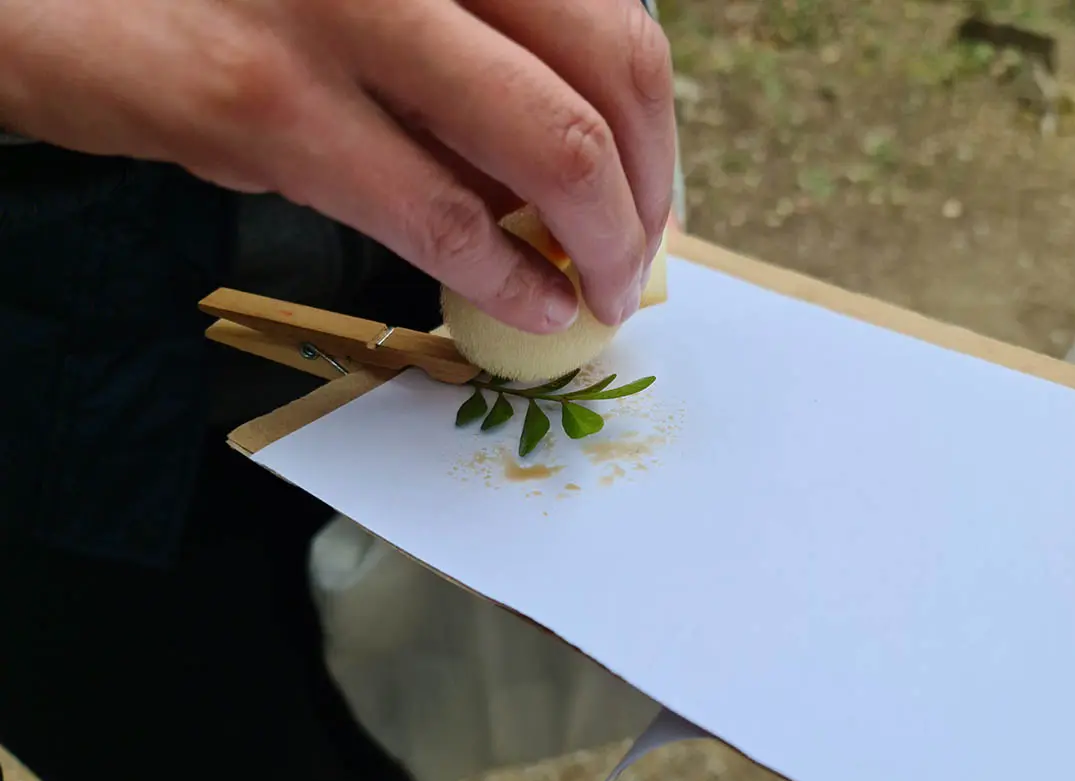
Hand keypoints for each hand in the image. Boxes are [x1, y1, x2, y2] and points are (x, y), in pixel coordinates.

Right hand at [0, 0, 675, 333]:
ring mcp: (343, 11)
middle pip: (611, 74)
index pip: (616, 20)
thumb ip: (468, 56)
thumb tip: (567, 165)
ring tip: (596, 295)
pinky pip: (437, 214)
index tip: (648, 191)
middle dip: (644, 191)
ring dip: (597, 245)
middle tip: (633, 256)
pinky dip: (507, 278)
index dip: (654, 127)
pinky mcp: (269, 105)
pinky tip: (531, 307)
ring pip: (547, 145)